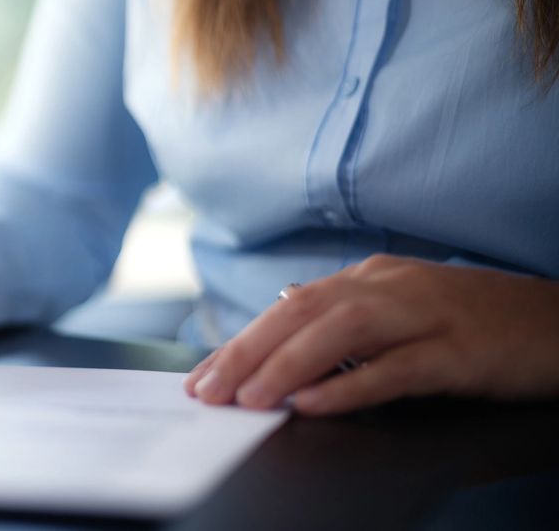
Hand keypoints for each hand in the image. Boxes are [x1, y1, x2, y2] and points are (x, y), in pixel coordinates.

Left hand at [183, 255, 558, 414]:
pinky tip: (314, 403)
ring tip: (247, 399)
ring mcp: (427, 316)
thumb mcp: (404, 314)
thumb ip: (348, 324)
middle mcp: (392, 288)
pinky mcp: (460, 352)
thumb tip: (284, 340)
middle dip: (246, 352)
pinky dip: (351, 385)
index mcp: (373, 279)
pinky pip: (396, 368)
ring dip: (286, 365)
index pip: (290, 305)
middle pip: (303, 312)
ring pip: (341, 331)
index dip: (241, 340)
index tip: (203, 375)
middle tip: (207, 391)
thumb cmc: (479, 324)